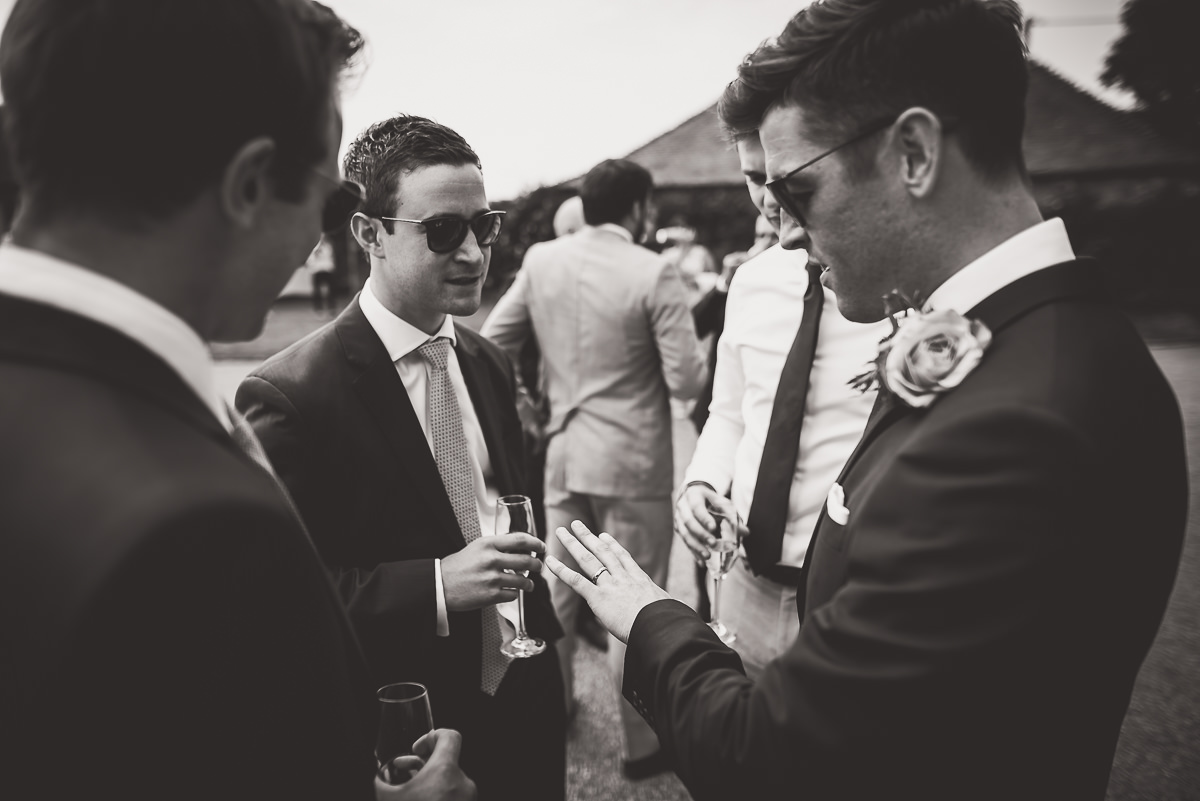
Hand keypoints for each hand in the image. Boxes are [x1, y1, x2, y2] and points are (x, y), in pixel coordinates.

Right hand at [375, 729, 475, 800]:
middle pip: (445, 760)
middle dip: (422, 764)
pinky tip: (422, 798)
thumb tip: (379, 777)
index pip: (450, 736)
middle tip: (404, 770)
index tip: (418, 748)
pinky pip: (455, 793)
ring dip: (430, 780)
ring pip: (449, 779)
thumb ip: (383, 782)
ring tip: (411, 789)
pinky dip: (439, 793)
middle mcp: (463, 782)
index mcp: (446, 771)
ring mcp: (468, 797)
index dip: (431, 737)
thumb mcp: (391, 797)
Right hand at [441, 533, 543, 611]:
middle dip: (537, 565)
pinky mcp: (491, 596)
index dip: (536, 543)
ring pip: (523, 581)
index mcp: (488, 544)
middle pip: (526, 561)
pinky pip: (513, 595)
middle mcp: (492, 559)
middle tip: (539, 566)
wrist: (440, 584)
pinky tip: (512, 592)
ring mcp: (492, 578)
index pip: (521, 540)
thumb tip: (520, 547)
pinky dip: (515, 594)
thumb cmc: (458, 565)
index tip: (542, 547)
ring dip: (529, 583)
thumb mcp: (477, 547)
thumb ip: (497, 546)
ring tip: (529, 584)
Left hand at [544, 521, 671, 642]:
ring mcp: (610, 585)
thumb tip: (670, 612)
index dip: (612, 546)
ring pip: (588, 559)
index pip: (623, 558)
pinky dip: (561, 570)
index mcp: (640, 580)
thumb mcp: (668, 609)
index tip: (604, 536)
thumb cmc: (668, 622)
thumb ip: (661, 606)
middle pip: (603, 552)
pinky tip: (550, 561)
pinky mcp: (598, 598)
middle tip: (577, 525)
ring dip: (573, 543)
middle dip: (588, 537)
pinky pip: (575, 581)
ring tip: (562, 531)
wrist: (660, 626)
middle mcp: (623, 577)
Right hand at [674, 484, 745, 563]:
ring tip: (707, 556)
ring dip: (696, 546)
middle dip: (701, 534)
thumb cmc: (709, 500)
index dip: (704, 518)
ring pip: (685, 534)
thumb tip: (745, 532)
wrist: (692, 496)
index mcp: (693, 496)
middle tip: (713, 544)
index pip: (697, 507)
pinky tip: (701, 562)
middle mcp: (683, 507)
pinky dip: (694, 552)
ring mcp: (678, 519)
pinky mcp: (678, 530)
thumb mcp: (720, 503)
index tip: (713, 528)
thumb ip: (731, 516)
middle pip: (689, 522)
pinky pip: (685, 542)